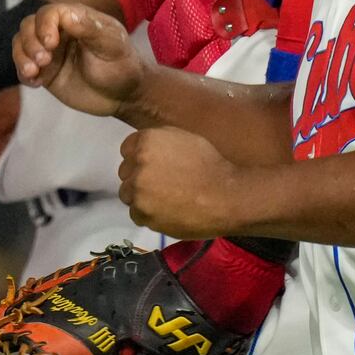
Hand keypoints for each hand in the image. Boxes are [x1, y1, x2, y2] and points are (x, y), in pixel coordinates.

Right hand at [15, 0, 143, 117]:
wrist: (125, 96)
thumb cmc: (122, 64)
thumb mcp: (111, 44)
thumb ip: (89, 28)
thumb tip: (65, 14)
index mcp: (75, 19)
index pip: (49, 13)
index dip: (44, 25)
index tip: (50, 43)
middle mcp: (58, 32)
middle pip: (29, 26)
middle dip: (30, 42)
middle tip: (43, 60)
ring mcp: (49, 53)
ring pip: (21, 45)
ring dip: (22, 57)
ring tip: (33, 72)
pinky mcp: (44, 72)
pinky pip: (23, 68)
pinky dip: (23, 73)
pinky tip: (35, 83)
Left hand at [119, 127, 250, 238]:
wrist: (228, 197)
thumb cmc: (211, 165)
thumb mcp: (184, 139)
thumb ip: (158, 141)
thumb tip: (143, 149)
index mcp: (146, 141)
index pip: (127, 150)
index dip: (141, 160)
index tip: (156, 168)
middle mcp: (136, 164)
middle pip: (126, 173)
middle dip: (140, 178)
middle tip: (163, 186)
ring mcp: (137, 190)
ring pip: (129, 194)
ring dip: (142, 198)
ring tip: (167, 201)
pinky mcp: (142, 213)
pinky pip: (137, 214)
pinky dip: (149, 215)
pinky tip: (168, 213)